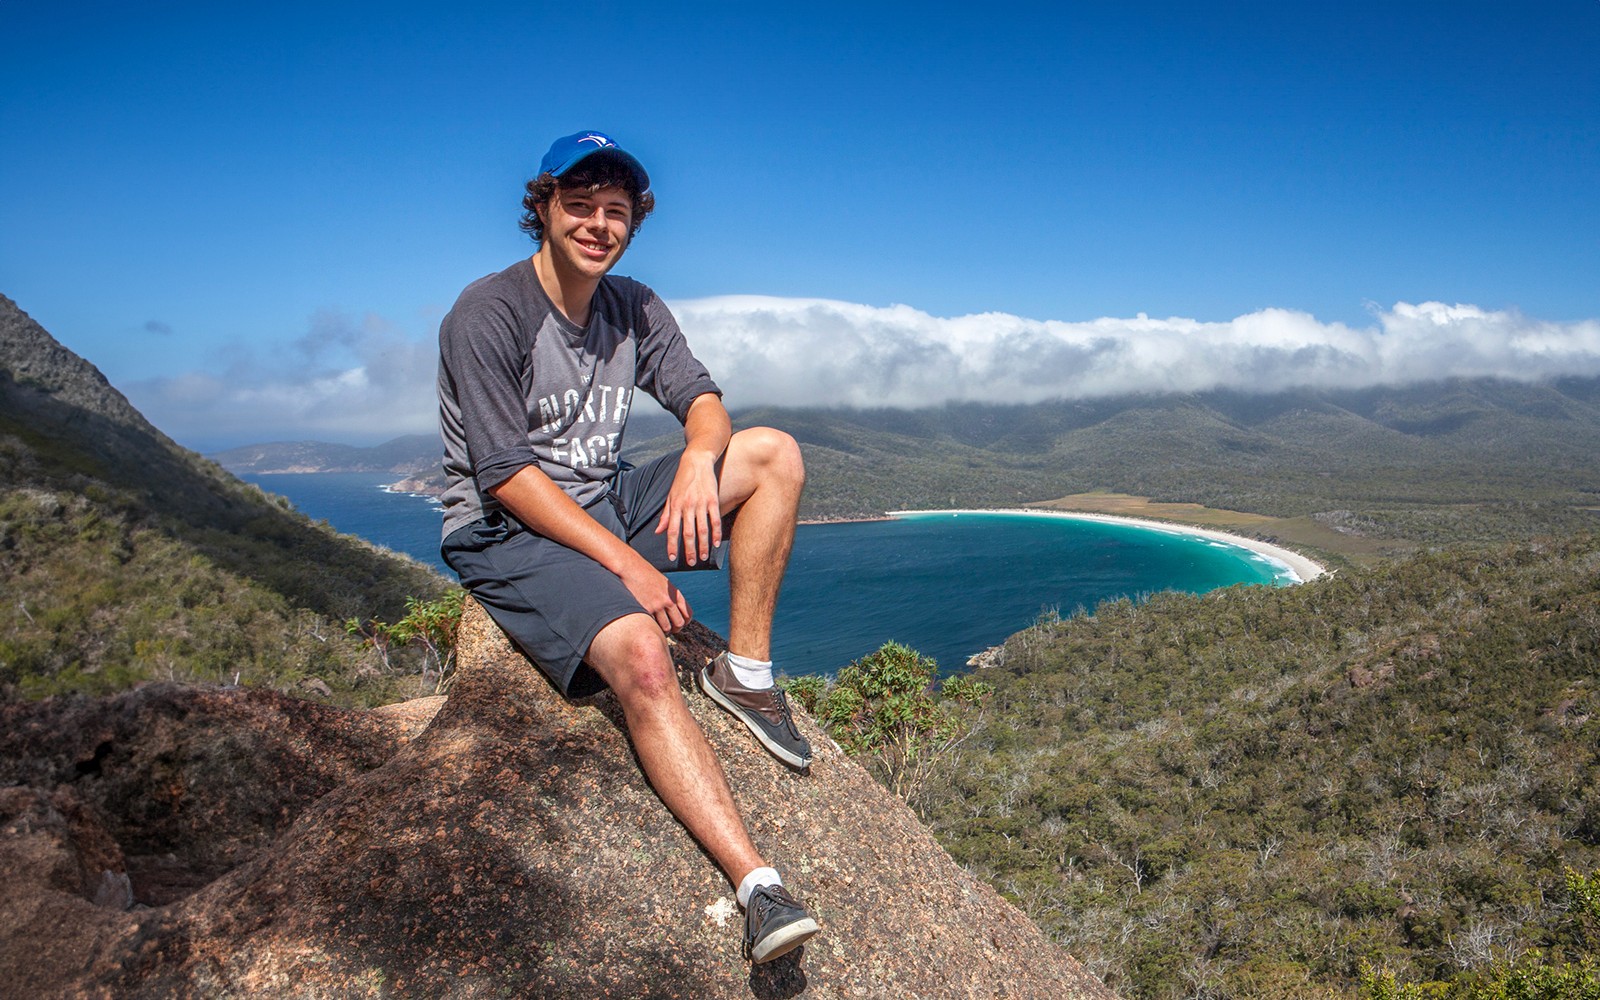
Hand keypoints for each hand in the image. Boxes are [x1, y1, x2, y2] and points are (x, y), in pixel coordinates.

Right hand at [620, 561, 692, 633]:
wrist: (631, 568)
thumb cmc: (645, 574)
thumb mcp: (663, 582)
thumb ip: (670, 595)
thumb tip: (675, 610)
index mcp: (675, 593)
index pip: (688, 613)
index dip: (685, 622)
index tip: (680, 624)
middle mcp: (669, 599)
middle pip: (679, 623)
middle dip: (675, 629)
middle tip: (670, 631)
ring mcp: (657, 605)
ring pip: (666, 627)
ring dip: (663, 631)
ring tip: (658, 629)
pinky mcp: (645, 609)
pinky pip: (653, 624)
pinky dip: (651, 627)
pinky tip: (648, 624)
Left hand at [656, 450, 722, 565]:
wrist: (696, 461)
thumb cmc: (682, 480)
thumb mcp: (670, 496)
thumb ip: (665, 515)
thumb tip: (658, 531)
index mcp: (675, 506)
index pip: (672, 530)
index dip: (671, 545)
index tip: (672, 557)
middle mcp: (687, 506)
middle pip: (688, 533)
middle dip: (689, 550)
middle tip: (690, 563)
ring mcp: (701, 503)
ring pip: (702, 529)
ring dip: (703, 545)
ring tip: (703, 557)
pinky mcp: (713, 500)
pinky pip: (715, 520)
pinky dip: (716, 533)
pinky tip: (716, 543)